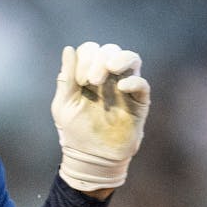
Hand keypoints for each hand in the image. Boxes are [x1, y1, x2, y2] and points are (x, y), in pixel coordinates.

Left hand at [50, 42, 150, 192]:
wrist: (91, 157)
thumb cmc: (74, 131)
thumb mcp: (63, 104)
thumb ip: (66, 78)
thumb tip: (68, 49)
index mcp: (88, 75)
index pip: (90, 50)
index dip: (84, 58)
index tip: (79, 81)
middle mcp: (108, 78)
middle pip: (110, 50)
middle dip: (99, 60)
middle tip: (91, 81)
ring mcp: (125, 88)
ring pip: (131, 58)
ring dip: (119, 59)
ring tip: (109, 70)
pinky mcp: (139, 103)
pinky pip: (142, 83)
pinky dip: (133, 80)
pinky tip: (121, 87)